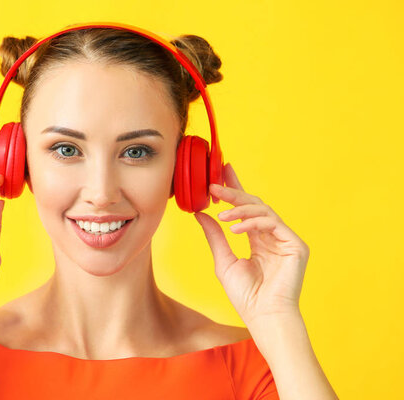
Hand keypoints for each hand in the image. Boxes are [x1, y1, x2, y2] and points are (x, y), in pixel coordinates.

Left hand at [194, 163, 308, 324]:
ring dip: (240, 208)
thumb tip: (200, 214)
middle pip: (255, 204)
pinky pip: (273, 223)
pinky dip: (253, 222)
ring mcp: (286, 239)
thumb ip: (215, 236)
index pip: (247, 208)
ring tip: (222, 213)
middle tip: (215, 185)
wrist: (263, 316)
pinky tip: (235, 227)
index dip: (235, 189)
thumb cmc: (245, 295)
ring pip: (263, 210)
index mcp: (258, 239)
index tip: (222, 172)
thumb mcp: (223, 260)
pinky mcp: (295, 245)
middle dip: (234, 192)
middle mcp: (273, 236)